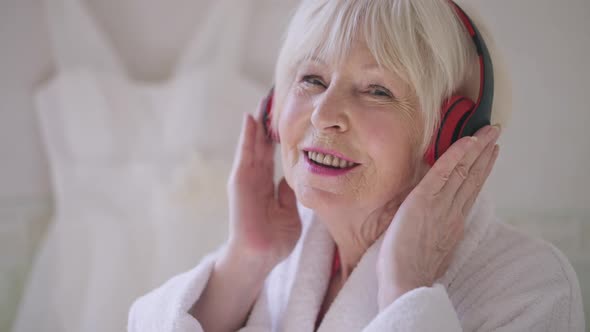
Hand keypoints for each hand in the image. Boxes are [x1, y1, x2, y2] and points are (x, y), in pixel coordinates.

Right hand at [226, 98, 301, 270]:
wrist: (260, 256)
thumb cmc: (274, 238)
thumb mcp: (289, 211)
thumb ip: (288, 193)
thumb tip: (294, 177)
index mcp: (266, 184)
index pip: (271, 152)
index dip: (276, 133)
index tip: (284, 113)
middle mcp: (255, 178)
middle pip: (260, 143)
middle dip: (266, 121)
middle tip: (272, 97)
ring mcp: (246, 179)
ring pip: (251, 144)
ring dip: (256, 123)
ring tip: (262, 101)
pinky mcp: (240, 183)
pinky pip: (244, 156)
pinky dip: (246, 137)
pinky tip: (250, 120)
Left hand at [376, 125, 500, 308]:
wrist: (406, 282)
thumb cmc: (409, 273)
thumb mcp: (430, 252)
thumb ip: (436, 235)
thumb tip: (434, 228)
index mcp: (452, 224)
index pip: (468, 191)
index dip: (480, 171)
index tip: (489, 156)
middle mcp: (451, 212)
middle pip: (472, 177)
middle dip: (485, 154)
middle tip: (496, 135)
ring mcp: (440, 205)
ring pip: (463, 171)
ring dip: (476, 149)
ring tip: (489, 132)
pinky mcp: (424, 199)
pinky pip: (443, 172)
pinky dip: (456, 155)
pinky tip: (467, 141)